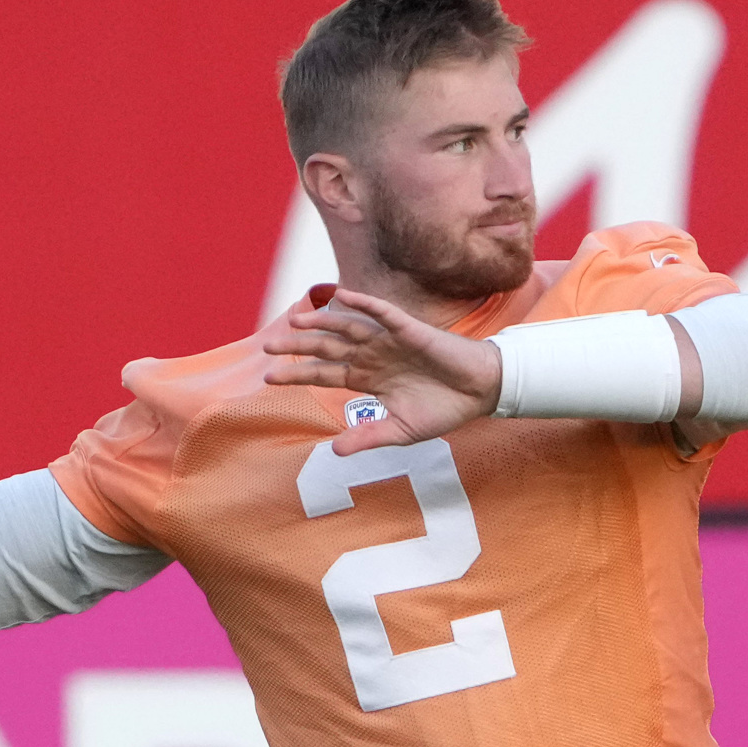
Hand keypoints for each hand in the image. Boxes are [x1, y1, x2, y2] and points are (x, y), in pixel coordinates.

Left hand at [260, 285, 500, 452]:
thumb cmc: (443, 409)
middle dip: (298, 346)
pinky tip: (342, 295)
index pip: (324, 374)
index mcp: (368, 379)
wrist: (479, 392)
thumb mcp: (400, 431)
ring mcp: (388, 341)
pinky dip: (364, 303)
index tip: (268, 378)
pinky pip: (383, 312)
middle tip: (268, 346)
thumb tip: (334, 451)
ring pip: (348, 327)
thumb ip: (367, 437)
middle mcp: (372, 356)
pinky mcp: (409, 330)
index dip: (297, 374)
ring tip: (294, 320)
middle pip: (327, 348)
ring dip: (322, 322)